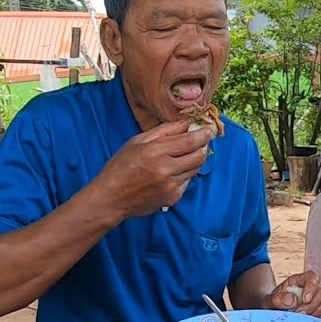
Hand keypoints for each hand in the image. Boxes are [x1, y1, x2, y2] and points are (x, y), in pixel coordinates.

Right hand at [91, 121, 214, 217]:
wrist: (111, 198)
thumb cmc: (120, 167)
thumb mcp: (137, 142)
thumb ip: (164, 131)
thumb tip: (186, 123)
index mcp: (155, 152)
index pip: (190, 141)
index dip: (204, 134)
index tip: (209, 129)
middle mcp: (166, 169)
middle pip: (199, 155)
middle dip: (203, 146)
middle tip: (202, 140)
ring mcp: (171, 186)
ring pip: (195, 169)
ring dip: (194, 160)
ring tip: (182, 155)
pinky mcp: (173, 198)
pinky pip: (187, 182)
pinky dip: (184, 174)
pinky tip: (170, 172)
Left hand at [265, 270, 320, 316]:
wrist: (270, 313)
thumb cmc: (271, 303)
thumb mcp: (269, 299)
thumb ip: (278, 298)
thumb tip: (292, 300)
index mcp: (298, 281)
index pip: (311, 277)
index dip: (312, 287)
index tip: (305, 299)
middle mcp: (308, 290)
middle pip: (320, 292)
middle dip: (312, 305)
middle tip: (300, 312)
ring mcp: (313, 302)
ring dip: (313, 314)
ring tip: (299, 318)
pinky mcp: (315, 313)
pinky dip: (315, 321)